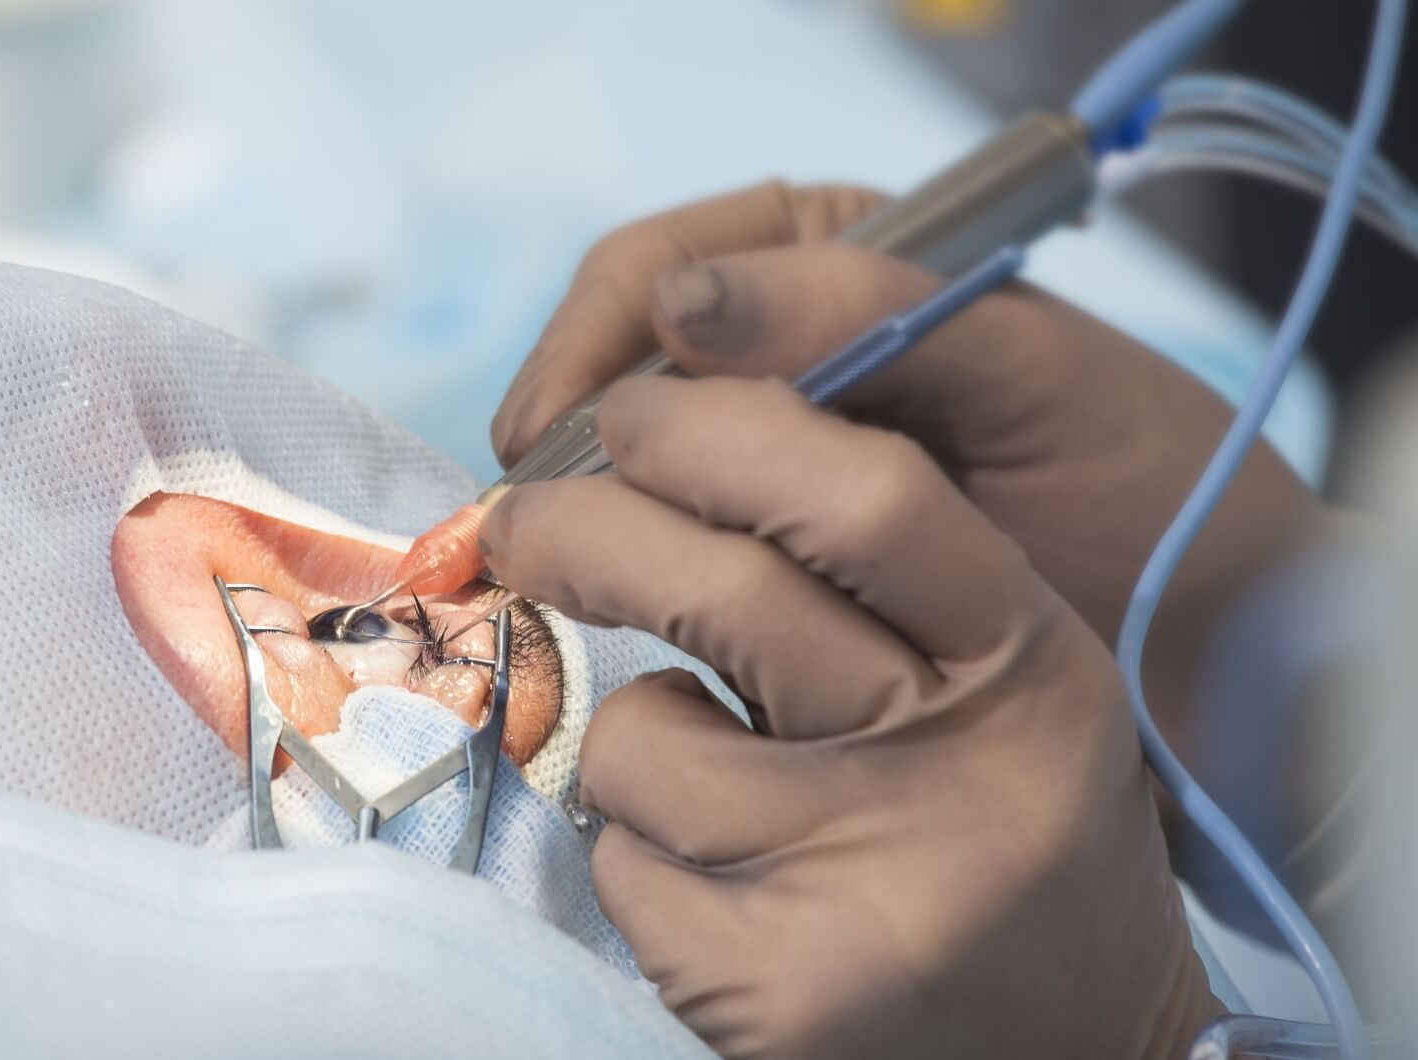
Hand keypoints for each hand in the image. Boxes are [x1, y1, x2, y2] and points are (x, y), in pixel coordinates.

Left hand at [480, 376, 1221, 1057]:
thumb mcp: (999, 691)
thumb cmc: (1004, 837)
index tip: (628, 417)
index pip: (865, 496)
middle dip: (583, 530)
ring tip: (715, 796)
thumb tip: (654, 471)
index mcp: (1027, 662)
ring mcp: (869, 889)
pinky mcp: (781, 994)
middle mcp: (960, 768)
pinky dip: (638, 859)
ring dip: (633, 743)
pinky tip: (725, 896)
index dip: (714, 430)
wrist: (1078, 1054)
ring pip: (640, 740)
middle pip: (726, 592)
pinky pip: (623, 866)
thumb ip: (876, 588)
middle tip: (519, 523)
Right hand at [490, 182, 1327, 756]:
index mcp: (842, 260)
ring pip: (632, 455)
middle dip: (565, 432)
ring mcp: (779, 450)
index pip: (663, 270)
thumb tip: (683, 304)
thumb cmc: (1143, 484)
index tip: (555, 436)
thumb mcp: (1026, 372)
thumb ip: (867, 313)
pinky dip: (628, 559)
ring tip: (546, 563)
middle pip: (620, 360)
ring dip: (579, 501)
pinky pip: (673, 533)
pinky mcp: (781, 545)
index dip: (588, 344)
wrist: (1206, 635)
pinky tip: (607, 599)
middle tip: (527, 520)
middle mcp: (790, 344)